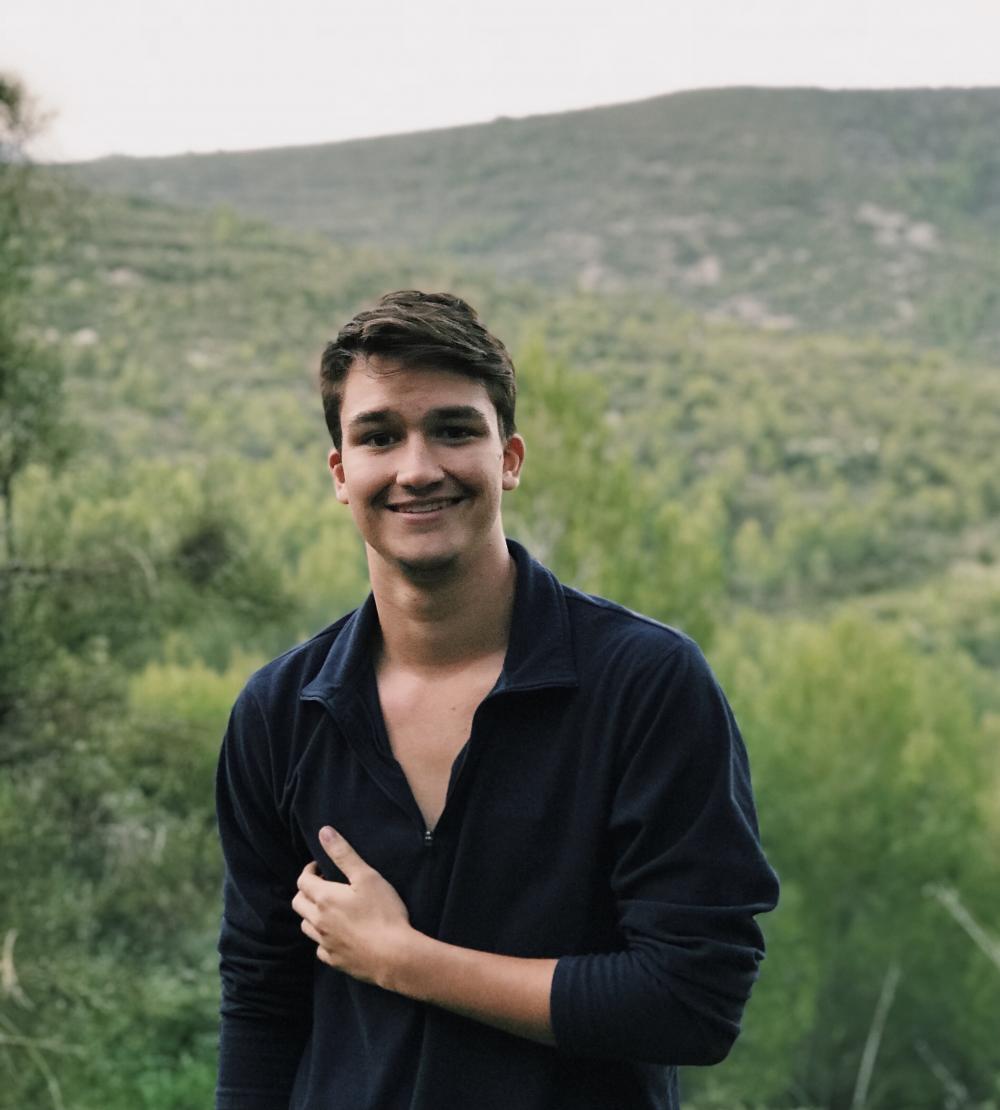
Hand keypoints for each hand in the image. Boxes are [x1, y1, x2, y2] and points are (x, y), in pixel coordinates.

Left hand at [292, 826, 413, 986]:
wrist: (394, 955)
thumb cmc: (383, 912)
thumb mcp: (366, 877)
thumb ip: (343, 854)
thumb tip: (324, 832)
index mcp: (323, 898)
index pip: (303, 880)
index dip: (310, 870)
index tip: (321, 866)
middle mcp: (318, 921)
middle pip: (298, 903)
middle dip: (307, 891)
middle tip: (324, 885)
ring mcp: (324, 943)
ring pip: (306, 926)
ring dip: (312, 914)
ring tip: (329, 909)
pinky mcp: (334, 960)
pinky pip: (319, 947)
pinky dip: (323, 938)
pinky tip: (337, 934)